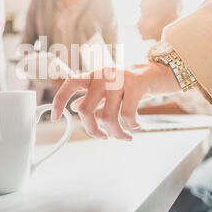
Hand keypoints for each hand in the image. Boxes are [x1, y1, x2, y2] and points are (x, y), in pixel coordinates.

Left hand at [51, 63, 179, 139]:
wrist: (157, 74)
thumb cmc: (129, 85)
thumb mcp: (107, 90)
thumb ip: (91, 97)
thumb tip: (73, 107)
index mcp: (94, 76)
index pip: (70, 84)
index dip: (59, 100)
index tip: (55, 117)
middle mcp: (103, 75)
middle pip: (85, 109)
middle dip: (92, 130)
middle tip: (102, 137)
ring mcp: (119, 79)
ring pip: (107, 117)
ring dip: (116, 133)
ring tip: (123, 136)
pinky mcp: (136, 84)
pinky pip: (127, 115)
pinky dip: (131, 126)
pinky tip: (136, 125)